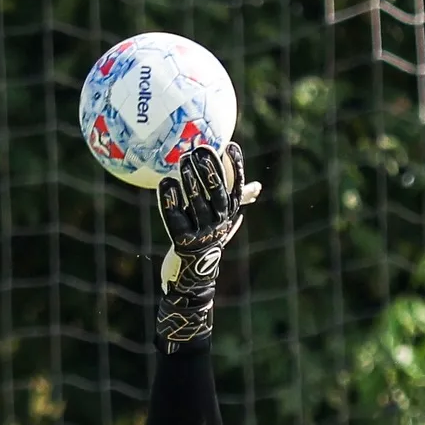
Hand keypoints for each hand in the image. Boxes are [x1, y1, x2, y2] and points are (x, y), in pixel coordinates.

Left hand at [155, 144, 260, 350]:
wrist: (193, 279)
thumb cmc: (206, 242)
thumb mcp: (222, 221)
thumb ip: (236, 200)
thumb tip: (258, 187)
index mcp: (227, 216)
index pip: (236, 189)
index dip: (235, 168)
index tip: (230, 146)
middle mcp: (217, 224)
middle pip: (216, 193)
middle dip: (210, 169)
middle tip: (200, 148)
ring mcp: (201, 235)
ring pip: (196, 204)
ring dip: (190, 180)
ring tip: (183, 159)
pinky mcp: (182, 244)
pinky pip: (175, 218)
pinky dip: (170, 200)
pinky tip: (166, 182)